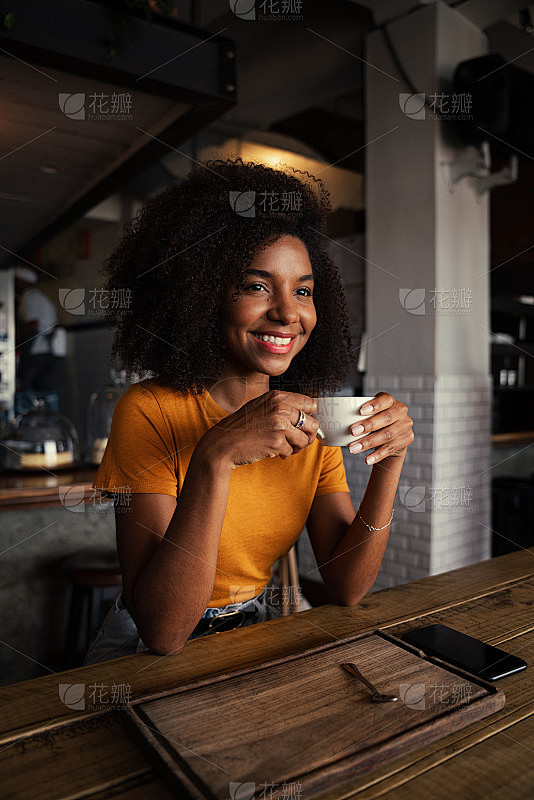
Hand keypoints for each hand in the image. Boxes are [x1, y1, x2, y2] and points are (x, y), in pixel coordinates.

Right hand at [197, 390, 318, 468]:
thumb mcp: (261, 407)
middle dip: (307, 436)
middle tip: (296, 441)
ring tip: (283, 447)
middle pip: (313, 423)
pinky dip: (283, 454)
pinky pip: (291, 451)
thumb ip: (282, 407)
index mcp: (277, 397)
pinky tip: (271, 451)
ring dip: (296, 447)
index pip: (310, 404)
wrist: (223, 443)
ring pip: (305, 440)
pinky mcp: (276, 441)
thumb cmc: (242, 427)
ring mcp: (279, 424)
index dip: (308, 417)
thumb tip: (308, 416)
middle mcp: (280, 408)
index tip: (301, 425)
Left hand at [348, 392, 413, 464]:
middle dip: (368, 425)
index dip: (374, 405)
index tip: (361, 411)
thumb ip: (362, 415)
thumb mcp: (371, 414)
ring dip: (369, 442)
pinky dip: (377, 455)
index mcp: (391, 401)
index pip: (385, 400)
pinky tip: (367, 459)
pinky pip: (390, 448)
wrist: (393, 435)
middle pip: (386, 418)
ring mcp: (405, 425)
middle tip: (353, 431)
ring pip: (387, 435)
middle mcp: (401, 411)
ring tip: (354, 448)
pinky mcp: (406, 439)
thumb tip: (342, 421)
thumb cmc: (376, 421)